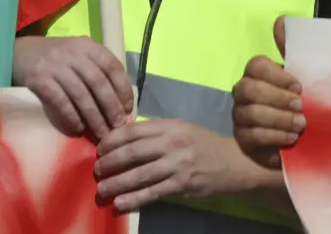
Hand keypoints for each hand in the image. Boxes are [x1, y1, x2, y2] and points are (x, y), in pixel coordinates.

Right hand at [12, 35, 133, 140]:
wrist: (19, 52)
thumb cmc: (57, 59)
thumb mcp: (79, 55)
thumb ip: (97, 71)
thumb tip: (120, 103)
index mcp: (88, 46)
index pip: (112, 66)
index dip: (123, 89)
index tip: (128, 110)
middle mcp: (73, 52)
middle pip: (98, 83)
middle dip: (111, 108)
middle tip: (117, 128)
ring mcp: (54, 65)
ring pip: (81, 94)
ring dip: (94, 117)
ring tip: (101, 134)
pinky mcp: (38, 79)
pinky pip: (60, 101)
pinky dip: (72, 117)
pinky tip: (78, 128)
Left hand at [93, 119, 244, 211]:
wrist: (234, 162)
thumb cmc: (204, 144)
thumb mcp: (182, 130)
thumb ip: (156, 133)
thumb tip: (123, 139)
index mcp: (170, 126)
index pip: (134, 130)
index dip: (112, 139)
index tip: (99, 148)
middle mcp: (173, 143)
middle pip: (133, 151)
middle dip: (110, 161)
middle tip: (96, 170)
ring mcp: (178, 165)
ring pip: (140, 174)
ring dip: (117, 183)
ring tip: (102, 189)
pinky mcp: (182, 184)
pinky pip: (153, 193)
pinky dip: (135, 199)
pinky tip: (120, 203)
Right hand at [231, 16, 305, 169]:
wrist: (303, 141)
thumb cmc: (300, 104)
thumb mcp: (303, 77)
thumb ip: (292, 50)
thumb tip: (280, 20)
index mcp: (257, 74)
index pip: (255, 65)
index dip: (276, 75)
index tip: (299, 86)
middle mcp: (243, 92)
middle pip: (249, 88)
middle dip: (277, 98)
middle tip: (300, 106)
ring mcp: (240, 116)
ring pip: (251, 113)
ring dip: (280, 119)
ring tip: (301, 125)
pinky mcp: (243, 139)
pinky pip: (253, 135)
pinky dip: (275, 136)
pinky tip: (291, 139)